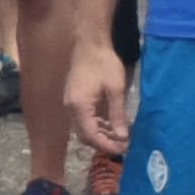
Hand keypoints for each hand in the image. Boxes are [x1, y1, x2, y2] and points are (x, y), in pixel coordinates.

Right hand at [66, 41, 131, 155]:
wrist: (90, 44)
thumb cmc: (104, 63)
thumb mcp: (115, 90)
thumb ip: (117, 114)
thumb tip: (122, 137)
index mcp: (79, 106)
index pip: (90, 135)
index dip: (106, 146)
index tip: (123, 149)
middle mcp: (71, 108)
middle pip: (84, 135)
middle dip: (103, 143)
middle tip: (123, 147)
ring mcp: (71, 104)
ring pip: (84, 128)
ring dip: (100, 135)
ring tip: (120, 138)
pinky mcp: (75, 99)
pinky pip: (84, 119)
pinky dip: (97, 125)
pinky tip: (111, 125)